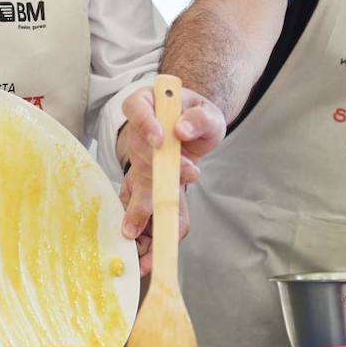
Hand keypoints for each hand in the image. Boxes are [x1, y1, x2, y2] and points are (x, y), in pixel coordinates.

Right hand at [118, 85, 226, 275]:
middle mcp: (137, 132)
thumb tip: (181, 130)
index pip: (136, 108)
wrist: (194, 129)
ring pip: (139, 181)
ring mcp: (139, 158)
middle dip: (153, 174)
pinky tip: (139, 242)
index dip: (144, 123)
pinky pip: (144, 201)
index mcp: (148, 104)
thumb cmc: (197, 116)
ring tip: (139, 237)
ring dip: (145, 207)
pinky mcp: (145, 181)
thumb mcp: (208, 112)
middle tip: (172, 186)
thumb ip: (199, 118)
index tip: (158, 139)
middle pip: (138, 151)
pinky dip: (145, 221)